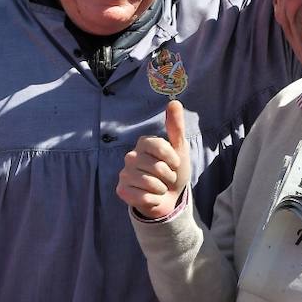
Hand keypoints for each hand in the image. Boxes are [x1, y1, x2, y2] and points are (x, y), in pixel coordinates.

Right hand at [116, 100, 190, 219]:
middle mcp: (130, 156)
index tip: (175, 164)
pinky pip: (143, 197)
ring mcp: (124, 173)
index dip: (173, 159)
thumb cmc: (174, 172)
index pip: (160, 146)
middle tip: (166, 178)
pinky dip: (153, 200)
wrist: (169, 198)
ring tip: (159, 187)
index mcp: (143, 143)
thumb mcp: (179, 149)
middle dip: (168, 176)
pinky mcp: (122, 190)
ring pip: (150, 183)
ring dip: (161, 189)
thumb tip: (174, 102)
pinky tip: (151, 197)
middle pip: (156, 167)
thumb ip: (176, 127)